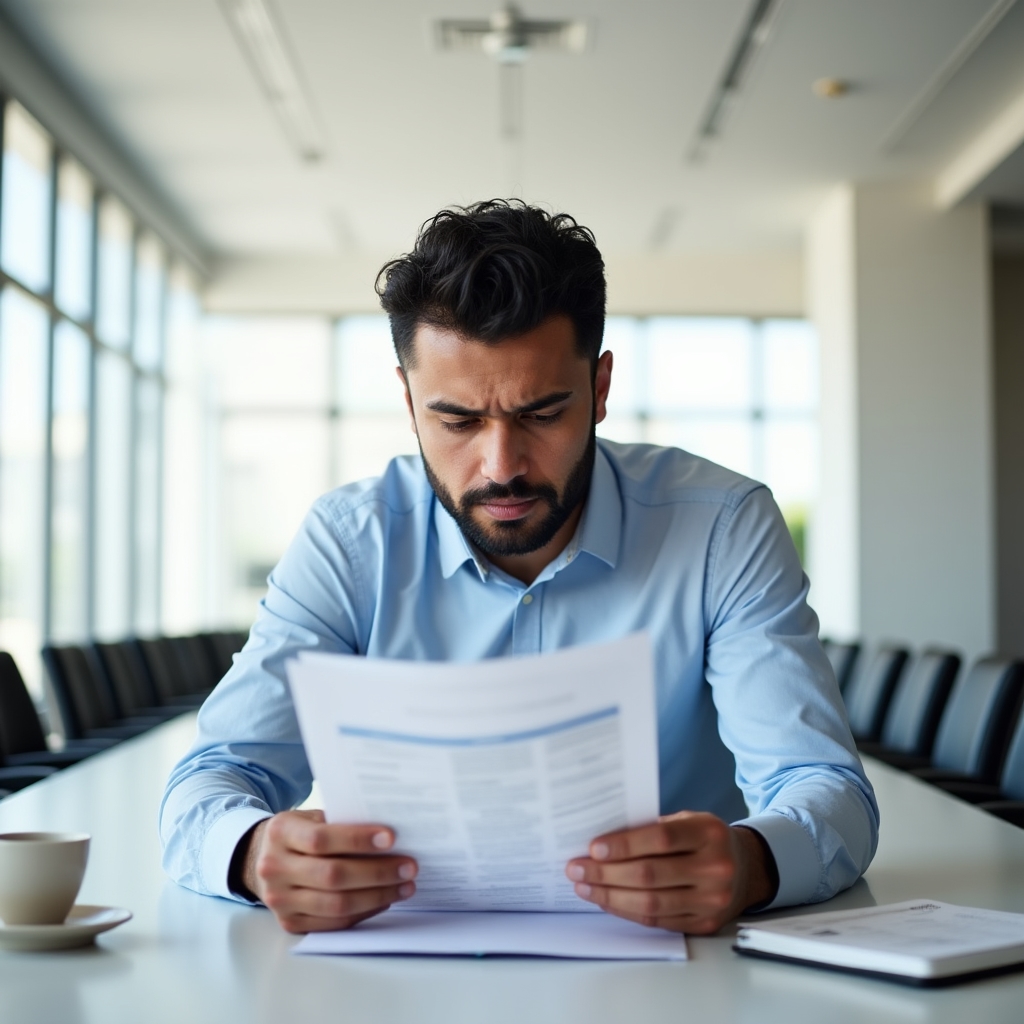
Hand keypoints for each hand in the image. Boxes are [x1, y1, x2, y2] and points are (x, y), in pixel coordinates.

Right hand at [239, 809, 417, 933]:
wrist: (264, 858)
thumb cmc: (300, 832)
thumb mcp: (311, 817)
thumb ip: (341, 823)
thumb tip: (390, 836)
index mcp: (280, 833)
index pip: (321, 839)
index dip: (358, 840)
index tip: (392, 838)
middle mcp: (274, 868)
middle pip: (332, 875)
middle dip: (377, 872)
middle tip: (409, 866)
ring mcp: (280, 900)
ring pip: (336, 904)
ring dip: (377, 896)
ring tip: (405, 886)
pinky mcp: (290, 922)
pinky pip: (334, 922)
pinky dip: (364, 912)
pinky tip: (384, 899)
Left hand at [565, 812, 775, 933]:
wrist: (746, 868)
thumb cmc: (705, 839)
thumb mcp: (688, 820)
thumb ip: (652, 827)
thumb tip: (602, 841)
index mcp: (709, 833)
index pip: (661, 839)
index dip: (624, 844)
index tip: (593, 848)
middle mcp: (715, 868)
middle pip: (651, 875)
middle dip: (606, 873)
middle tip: (576, 869)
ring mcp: (712, 900)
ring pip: (651, 903)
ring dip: (610, 896)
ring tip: (584, 887)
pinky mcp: (705, 924)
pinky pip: (658, 921)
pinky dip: (627, 911)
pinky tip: (606, 901)